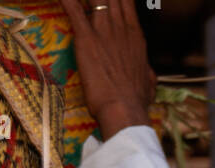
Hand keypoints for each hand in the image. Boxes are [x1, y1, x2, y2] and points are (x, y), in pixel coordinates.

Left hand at [60, 0, 155, 139]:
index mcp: (134, 35)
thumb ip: (146, 70)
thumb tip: (147, 72)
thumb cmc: (136, 101)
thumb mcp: (148, 82)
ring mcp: (103, 30)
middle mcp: (120, 26)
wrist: (125, 110)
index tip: (110, 1)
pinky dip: (67, 1)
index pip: (125, 1)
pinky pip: (73, 8)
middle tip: (95, 3)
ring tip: (81, 2)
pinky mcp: (86, 38)